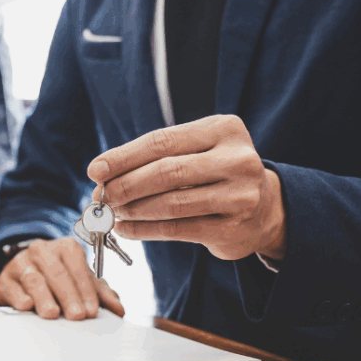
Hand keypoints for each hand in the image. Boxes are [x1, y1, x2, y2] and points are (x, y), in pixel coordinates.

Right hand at [0, 238, 124, 319]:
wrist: (22, 272)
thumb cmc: (56, 277)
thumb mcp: (80, 281)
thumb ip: (100, 294)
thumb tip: (118, 310)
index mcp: (64, 247)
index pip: (77, 266)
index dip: (85, 289)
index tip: (92, 310)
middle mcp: (41, 251)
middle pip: (56, 272)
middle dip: (68, 295)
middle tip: (77, 315)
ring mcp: (20, 263)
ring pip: (33, 278)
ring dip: (44, 297)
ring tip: (52, 313)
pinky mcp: (5, 279)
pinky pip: (12, 287)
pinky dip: (19, 297)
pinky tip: (26, 306)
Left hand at [87, 115, 285, 261]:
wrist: (264, 209)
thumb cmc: (213, 174)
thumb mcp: (192, 152)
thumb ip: (152, 158)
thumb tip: (101, 174)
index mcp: (223, 129)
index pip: (161, 142)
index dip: (123, 157)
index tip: (95, 170)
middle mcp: (238, 159)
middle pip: (165, 172)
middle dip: (125, 186)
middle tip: (100, 196)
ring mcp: (240, 195)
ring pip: (170, 204)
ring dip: (132, 210)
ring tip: (111, 213)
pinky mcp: (233, 227)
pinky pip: (176, 229)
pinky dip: (144, 230)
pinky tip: (126, 229)